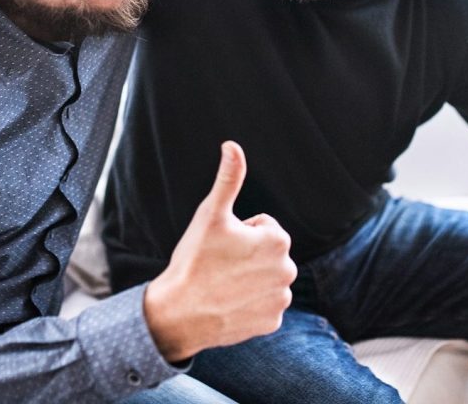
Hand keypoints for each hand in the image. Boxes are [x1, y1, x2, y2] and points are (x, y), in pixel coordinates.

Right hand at [144, 140, 296, 361]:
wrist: (179, 313)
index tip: (222, 244)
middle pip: (266, 252)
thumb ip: (228, 177)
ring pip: (266, 277)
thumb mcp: (211, 213)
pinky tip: (230, 302)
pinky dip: (250, 302)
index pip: (262, 225)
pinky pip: (264, 303)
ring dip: (250, 277)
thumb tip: (232, 145)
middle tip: (220, 263)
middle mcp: (288, 270)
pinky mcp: (272, 322)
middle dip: (247, 254)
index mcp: (278, 240)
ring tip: (223, 282)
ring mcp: (281, 299)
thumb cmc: (195, 259)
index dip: (240, 231)